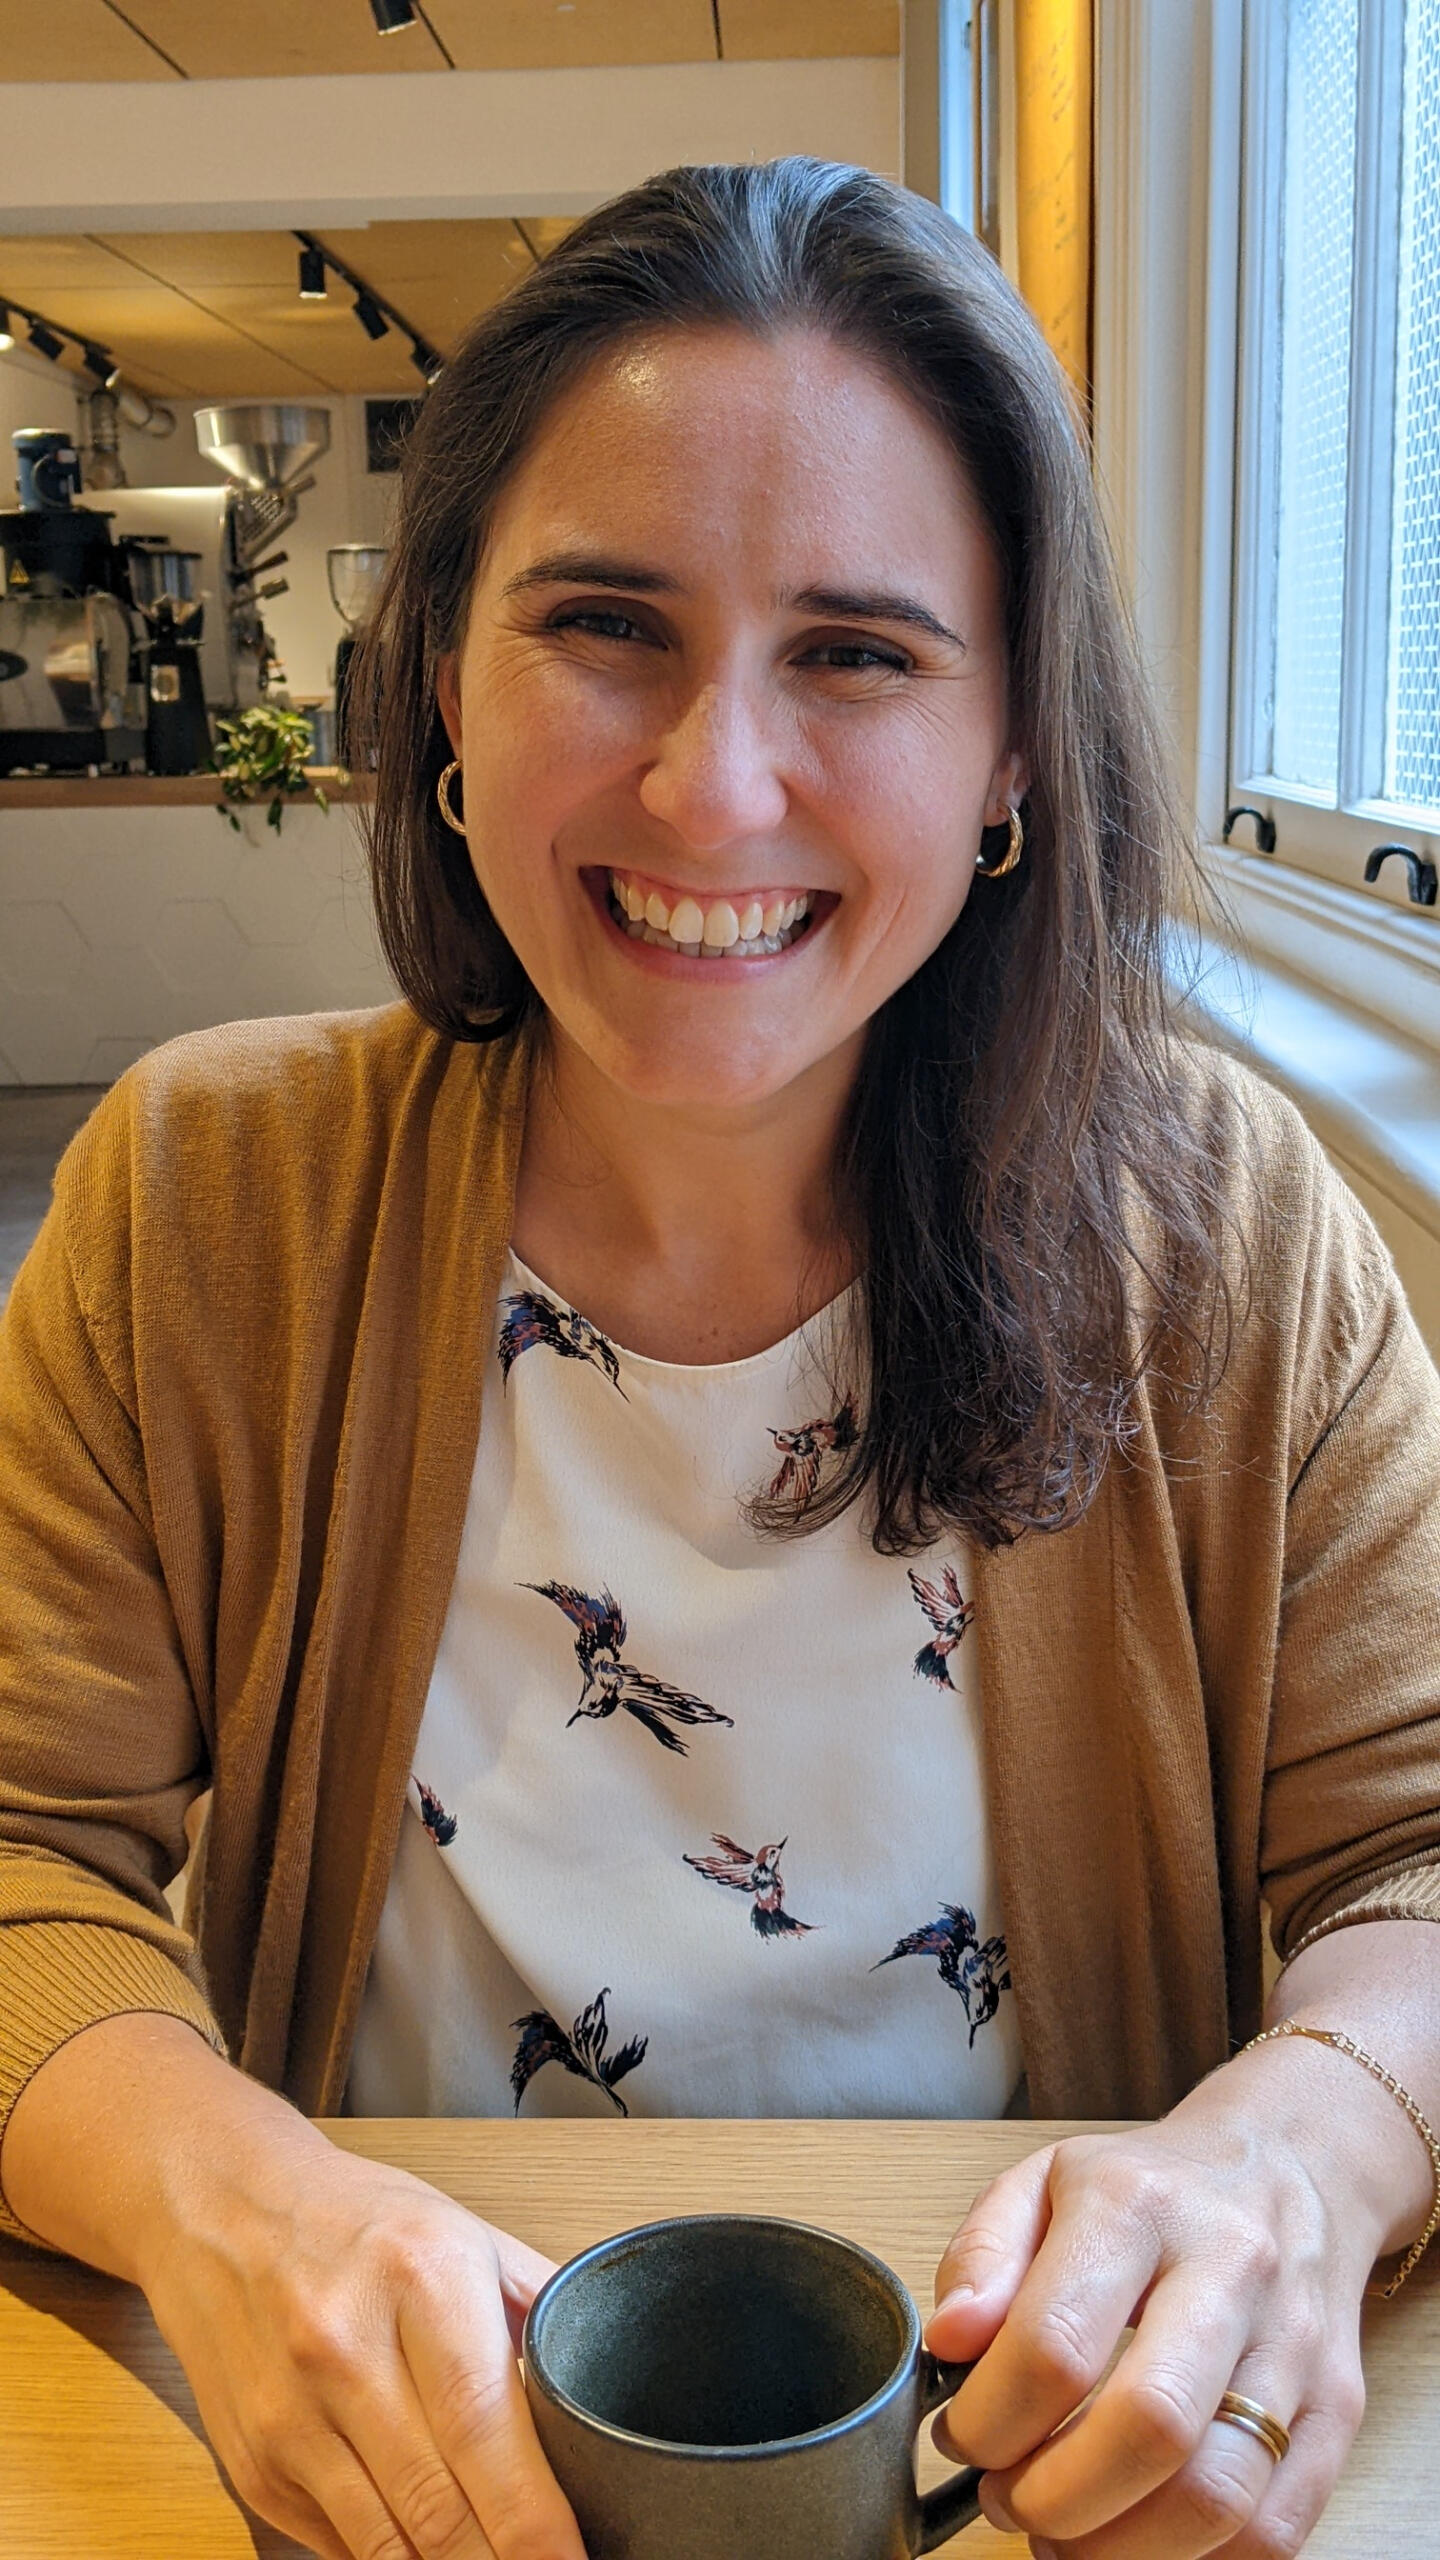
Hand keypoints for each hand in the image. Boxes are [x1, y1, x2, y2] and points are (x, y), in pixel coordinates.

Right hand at [139, 2132, 585, 2559]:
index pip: (484, 2428)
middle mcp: (344, 2348)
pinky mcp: (254, 2468)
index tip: (574, 2559)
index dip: (535, 2521)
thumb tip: (602, 2390)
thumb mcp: (462, 2232)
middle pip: (437, 2507)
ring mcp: (288, 2417)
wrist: (217, 2207)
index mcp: (419, 2277)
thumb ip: (536, 2311)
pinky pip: (339, 2547)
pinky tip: (429, 2552)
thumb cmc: (353, 2220)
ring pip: (386, 2547)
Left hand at [923, 2065, 1383, 2558]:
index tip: (963, 2439)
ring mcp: (1294, 2343)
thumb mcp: (1043, 2181)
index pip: (1055, 2343)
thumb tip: (949, 2342)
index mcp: (1138, 2205)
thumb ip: (981, 2257)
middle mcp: (1229, 2268)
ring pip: (1219, 2494)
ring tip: (1065, 2535)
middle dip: (1057, 2498)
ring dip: (1122, 2547)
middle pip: (1149, 2425)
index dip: (992, 2419)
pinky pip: (1277, 2527)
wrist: (1287, 2167)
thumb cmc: (1151, 2189)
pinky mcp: (1338, 2407)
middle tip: (1009, 2502)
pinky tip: (1142, 2535)